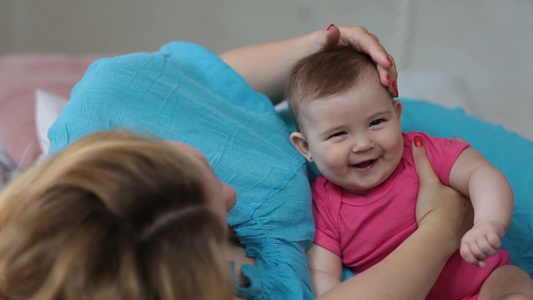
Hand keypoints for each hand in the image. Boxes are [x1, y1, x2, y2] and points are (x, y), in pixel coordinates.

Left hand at [315, 25, 397, 96]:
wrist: (305, 60)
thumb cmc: (309, 50)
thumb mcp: (314, 44)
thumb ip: (323, 38)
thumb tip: (333, 29)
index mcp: (351, 35)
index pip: (368, 42)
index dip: (378, 52)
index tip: (385, 63)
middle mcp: (362, 44)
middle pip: (380, 53)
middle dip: (387, 68)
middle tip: (388, 82)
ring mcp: (365, 56)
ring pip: (383, 64)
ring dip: (390, 77)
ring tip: (392, 91)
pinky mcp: (366, 67)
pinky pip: (379, 73)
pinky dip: (386, 83)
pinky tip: (390, 95)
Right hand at [411, 135, 473, 249]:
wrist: (435, 239)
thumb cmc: (433, 210)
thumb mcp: (427, 183)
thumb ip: (423, 162)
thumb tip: (418, 140)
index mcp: (465, 192)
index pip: (465, 180)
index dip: (459, 177)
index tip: (454, 173)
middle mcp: (472, 205)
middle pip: (467, 195)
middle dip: (462, 193)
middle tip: (451, 192)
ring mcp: (470, 221)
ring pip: (467, 210)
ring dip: (462, 209)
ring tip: (452, 207)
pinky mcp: (464, 234)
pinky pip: (465, 226)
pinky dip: (461, 223)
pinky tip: (453, 224)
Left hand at [460, 220, 504, 266]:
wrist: (489, 222)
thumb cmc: (482, 239)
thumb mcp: (477, 248)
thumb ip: (477, 259)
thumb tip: (483, 265)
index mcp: (465, 241)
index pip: (465, 254)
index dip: (473, 261)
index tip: (480, 260)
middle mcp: (470, 236)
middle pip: (477, 253)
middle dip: (485, 256)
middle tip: (487, 252)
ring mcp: (479, 232)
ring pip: (486, 248)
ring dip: (492, 252)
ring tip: (492, 248)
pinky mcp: (490, 229)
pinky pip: (494, 242)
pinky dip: (497, 246)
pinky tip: (497, 243)